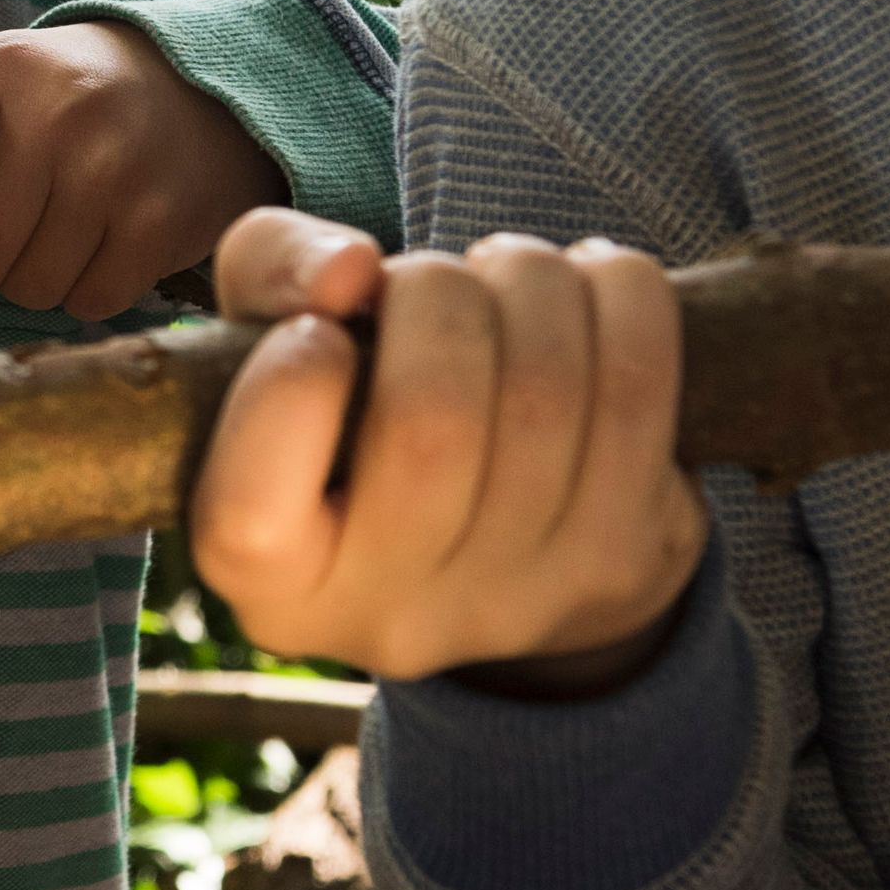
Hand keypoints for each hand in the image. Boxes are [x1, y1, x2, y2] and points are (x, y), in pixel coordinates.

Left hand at [0, 22, 283, 318]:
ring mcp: (118, 173)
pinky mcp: (163, 225)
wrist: (202, 89)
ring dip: (26, 278)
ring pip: (26, 290)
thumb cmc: (64, 101)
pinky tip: (99, 241)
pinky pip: (87, 303)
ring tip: (52, 228)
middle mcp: (60, 117)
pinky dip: (83, 288)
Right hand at [188, 205, 706, 685]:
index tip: (320, 331)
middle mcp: (389, 620)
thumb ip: (270, 269)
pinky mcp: (621, 561)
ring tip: (509, 275)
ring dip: (531, 281)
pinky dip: (619, 294)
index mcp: (272, 582)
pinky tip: (590, 285)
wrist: (505, 521)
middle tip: (432, 279)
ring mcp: (517, 604)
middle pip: (430, 424)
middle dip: (437, 294)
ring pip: (545, 394)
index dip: (290, 389)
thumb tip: (349, 270)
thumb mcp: (273, 333)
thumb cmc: (358, 404)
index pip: (252, 516)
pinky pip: (637, 388)